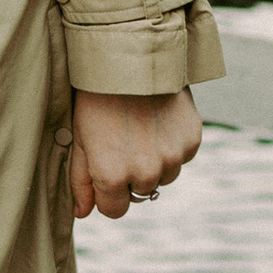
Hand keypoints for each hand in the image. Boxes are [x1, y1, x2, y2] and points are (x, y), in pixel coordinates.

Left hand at [70, 88, 201, 220]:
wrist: (130, 58)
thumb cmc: (96, 98)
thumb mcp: (80, 138)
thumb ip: (80, 181)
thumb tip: (83, 213)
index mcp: (113, 176)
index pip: (115, 211)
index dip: (107, 193)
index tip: (105, 171)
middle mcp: (146, 172)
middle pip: (141, 193)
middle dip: (131, 176)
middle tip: (122, 141)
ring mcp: (172, 157)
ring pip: (164, 176)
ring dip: (155, 162)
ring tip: (141, 128)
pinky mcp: (192, 140)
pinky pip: (182, 156)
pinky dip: (172, 145)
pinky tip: (158, 120)